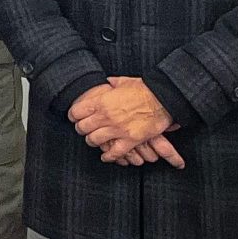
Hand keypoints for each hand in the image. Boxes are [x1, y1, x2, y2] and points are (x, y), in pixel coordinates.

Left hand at [69, 76, 183, 167]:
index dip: (74, 116)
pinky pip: (114, 153)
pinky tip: (106, 156)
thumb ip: (111, 83)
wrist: (164, 99)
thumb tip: (106, 82)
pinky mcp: (130, 140)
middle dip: (82, 129)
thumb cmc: (145, 89)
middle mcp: (106, 116)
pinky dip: (108, 156)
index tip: (75, 118)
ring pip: (94, 141)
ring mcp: (118, 129)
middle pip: (83, 128)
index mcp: (102, 101)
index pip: (76, 112)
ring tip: (94, 141)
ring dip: (93, 141)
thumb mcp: (123, 81)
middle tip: (84, 130)